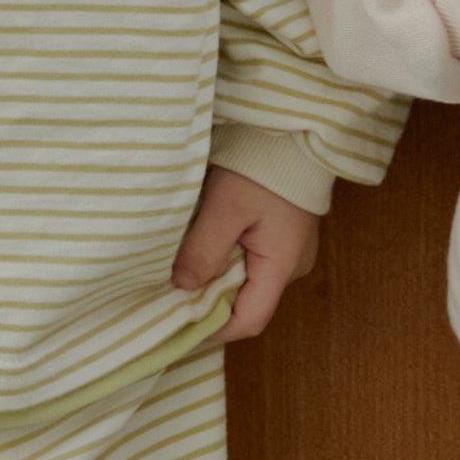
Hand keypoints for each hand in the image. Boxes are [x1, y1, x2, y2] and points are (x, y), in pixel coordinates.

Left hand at [173, 165, 320, 340]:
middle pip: (245, 303)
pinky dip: (221, 261)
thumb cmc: (263, 166)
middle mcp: (290, 266)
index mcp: (282, 266)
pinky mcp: (279, 234)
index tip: (176, 326)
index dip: (213, 330)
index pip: (249, 321)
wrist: (292, 128)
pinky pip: (248, 260)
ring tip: (178, 274)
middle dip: (207, 305)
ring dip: (212, 280)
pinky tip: (199, 250)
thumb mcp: (225, 207)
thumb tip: (181, 287)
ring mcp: (287, 250)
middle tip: (168, 299)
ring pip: (245, 282)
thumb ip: (203, 250)